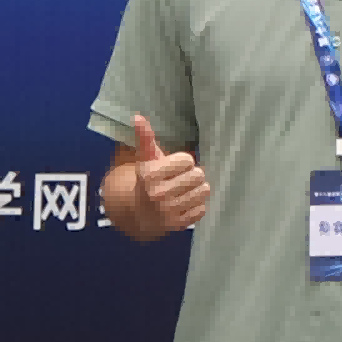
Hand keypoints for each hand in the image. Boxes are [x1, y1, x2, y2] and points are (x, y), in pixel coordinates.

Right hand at [105, 111, 207, 239]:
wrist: (137, 213)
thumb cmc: (147, 180)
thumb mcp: (145, 159)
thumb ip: (145, 138)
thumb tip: (138, 117)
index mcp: (150, 175)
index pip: (187, 160)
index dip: (183, 162)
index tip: (174, 167)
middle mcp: (158, 194)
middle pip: (198, 175)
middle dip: (192, 175)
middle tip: (180, 179)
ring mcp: (168, 212)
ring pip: (204, 191)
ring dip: (196, 189)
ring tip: (184, 190)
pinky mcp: (178, 225)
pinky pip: (202, 209)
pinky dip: (196, 206)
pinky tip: (184, 204)